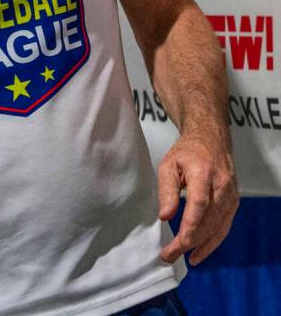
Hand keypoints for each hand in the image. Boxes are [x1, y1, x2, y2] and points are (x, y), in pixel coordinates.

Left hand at [158, 132, 238, 265]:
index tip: (178, 242)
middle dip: (189, 242)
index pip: (199, 204)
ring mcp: (231, 196)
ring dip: (200, 246)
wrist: (211, 141)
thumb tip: (164, 216)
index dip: (190, 225)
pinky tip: (198, 253)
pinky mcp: (234, 203)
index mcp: (203, 173)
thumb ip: (166, 189)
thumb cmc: (186, 152)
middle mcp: (221, 186)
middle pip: (207, 220)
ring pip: (217, 227)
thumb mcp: (169, 164)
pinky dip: (212, 243)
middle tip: (169, 255)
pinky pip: (224, 227)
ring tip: (181, 258)